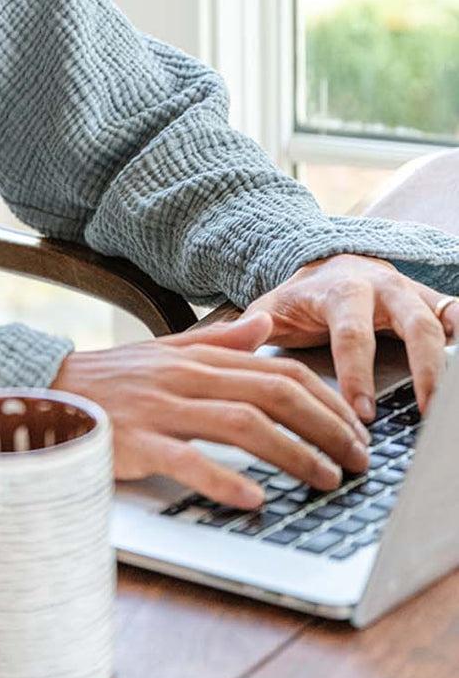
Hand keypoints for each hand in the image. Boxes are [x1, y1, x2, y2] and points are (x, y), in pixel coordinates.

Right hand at [50, 312, 370, 509]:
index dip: (326, 400)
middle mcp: (183, 377)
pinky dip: (224, 480)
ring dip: (293, 454)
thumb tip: (264, 326)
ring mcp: (159, 408)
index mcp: (195, 358)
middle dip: (325, 427)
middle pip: (273, 394)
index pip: (278, 371)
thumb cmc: (105, 381)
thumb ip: (216, 341)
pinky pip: (186, 460)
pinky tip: (252, 499)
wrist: (39, 391)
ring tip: (324, 479)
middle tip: (356, 460)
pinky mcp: (133, 441)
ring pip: (242, 425)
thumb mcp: (163, 351)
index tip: (355, 430)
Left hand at [243, 254, 456, 421]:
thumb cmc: (299, 299)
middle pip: (412, 325)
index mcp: (339, 291)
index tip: (361, 413)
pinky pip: (455, 312)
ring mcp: (410, 292)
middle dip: (422, 370)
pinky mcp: (430, 299)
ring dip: (446, 362)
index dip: (357, 375)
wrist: (328, 264)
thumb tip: (240, 339)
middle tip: (424, 413)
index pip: (351, 335)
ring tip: (445, 404)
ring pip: (438, 321)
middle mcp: (382, 287)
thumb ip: (251, 326)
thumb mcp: (270, 308)